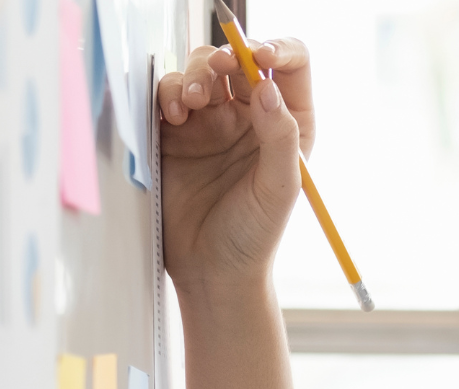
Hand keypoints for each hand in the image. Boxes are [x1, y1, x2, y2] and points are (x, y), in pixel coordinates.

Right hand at [154, 39, 315, 295]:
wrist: (210, 270)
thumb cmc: (254, 234)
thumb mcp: (278, 187)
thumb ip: (280, 135)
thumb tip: (268, 86)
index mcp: (288, 122)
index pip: (290, 64)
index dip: (276, 48)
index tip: (259, 55)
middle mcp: (250, 115)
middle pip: (239, 60)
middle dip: (227, 57)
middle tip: (217, 73)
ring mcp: (211, 122)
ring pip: (201, 72)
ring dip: (195, 76)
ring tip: (192, 105)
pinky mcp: (174, 134)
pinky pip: (169, 95)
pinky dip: (168, 94)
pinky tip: (173, 116)